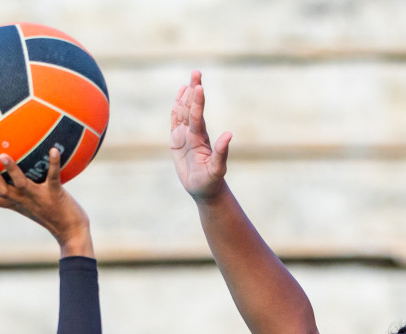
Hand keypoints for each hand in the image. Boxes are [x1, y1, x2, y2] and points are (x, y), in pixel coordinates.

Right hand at [0, 151, 93, 257]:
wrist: (71, 231)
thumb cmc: (54, 215)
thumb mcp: (36, 204)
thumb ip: (26, 191)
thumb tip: (22, 169)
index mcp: (18, 204)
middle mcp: (25, 201)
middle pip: (2, 191)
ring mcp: (39, 198)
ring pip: (21, 184)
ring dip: (12, 171)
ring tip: (3, 156)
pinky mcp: (55, 194)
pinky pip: (53, 176)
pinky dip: (54, 163)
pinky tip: (54, 149)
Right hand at [170, 70, 231, 201]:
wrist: (204, 190)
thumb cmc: (211, 181)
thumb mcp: (217, 169)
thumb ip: (221, 152)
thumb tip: (229, 134)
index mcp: (200, 138)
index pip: (197, 116)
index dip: (197, 102)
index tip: (198, 87)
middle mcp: (193, 133)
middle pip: (191, 108)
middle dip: (193, 90)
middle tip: (196, 72)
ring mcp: (185, 136)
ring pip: (184, 112)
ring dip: (185, 97)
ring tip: (189, 80)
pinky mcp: (177, 141)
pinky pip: (176, 122)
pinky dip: (176, 109)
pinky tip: (179, 97)